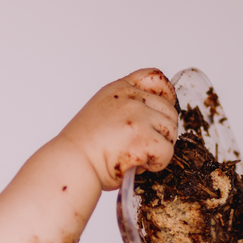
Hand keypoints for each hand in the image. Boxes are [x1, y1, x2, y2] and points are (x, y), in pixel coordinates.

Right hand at [58, 68, 178, 189]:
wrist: (71, 165)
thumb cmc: (83, 148)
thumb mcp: (102, 113)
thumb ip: (126, 109)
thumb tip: (154, 120)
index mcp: (119, 90)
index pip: (154, 78)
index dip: (166, 94)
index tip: (162, 111)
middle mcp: (130, 98)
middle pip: (169, 110)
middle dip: (162, 131)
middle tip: (142, 146)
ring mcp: (138, 116)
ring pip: (171, 131)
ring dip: (159, 147)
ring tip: (137, 156)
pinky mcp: (143, 137)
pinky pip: (167, 151)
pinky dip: (157, 163)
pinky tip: (138, 165)